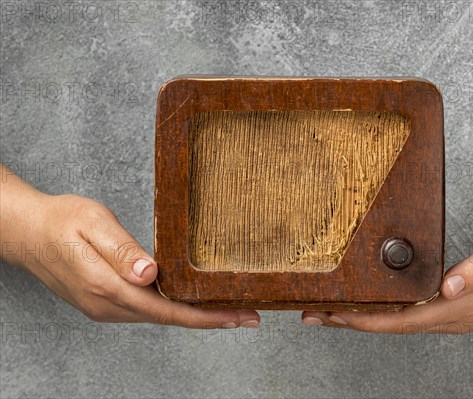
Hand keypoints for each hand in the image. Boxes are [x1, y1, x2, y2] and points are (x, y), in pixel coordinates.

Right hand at [0, 168, 258, 327]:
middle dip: (211, 318)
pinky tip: (191, 301)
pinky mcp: (105, 301)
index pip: (167, 310)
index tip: (239, 316)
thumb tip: (150, 274)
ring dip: (195, 315)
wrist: (28, 233)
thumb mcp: (92, 223)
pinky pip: (147, 310)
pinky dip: (175, 309)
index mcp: (106, 285)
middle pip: (169, 318)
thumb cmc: (60, 220)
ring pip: (159, 316)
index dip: (206, 316)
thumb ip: (121, 250)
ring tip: (229, 307)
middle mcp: (107, 304)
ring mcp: (105, 307)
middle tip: (248, 313)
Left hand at [302, 187, 472, 332]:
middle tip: (313, 313)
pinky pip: (410, 313)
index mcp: (458, 309)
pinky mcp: (455, 307)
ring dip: (364, 316)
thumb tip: (451, 286)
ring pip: (398, 321)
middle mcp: (451, 318)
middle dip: (351, 320)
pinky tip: (373, 302)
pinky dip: (384, 309)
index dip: (362, 319)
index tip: (330, 314)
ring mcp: (453, 315)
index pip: (399, 320)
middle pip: (390, 325)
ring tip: (332, 309)